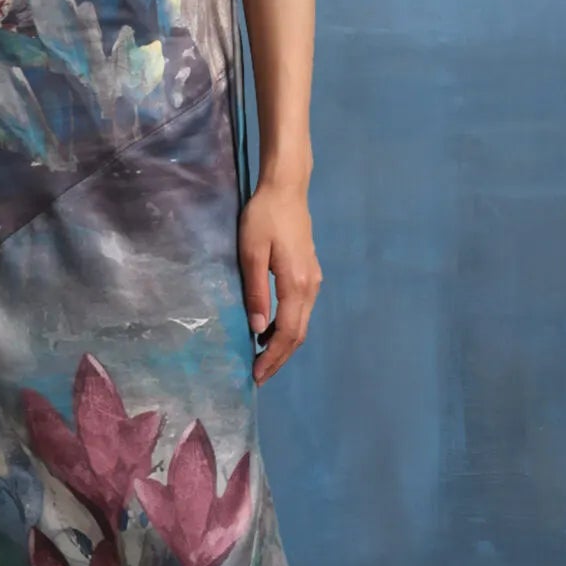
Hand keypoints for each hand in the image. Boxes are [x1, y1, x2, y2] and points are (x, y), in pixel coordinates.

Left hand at [239, 179, 321, 384]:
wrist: (287, 190)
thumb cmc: (264, 218)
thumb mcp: (251, 253)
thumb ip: (256, 292)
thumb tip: (258, 329)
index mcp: (296, 284)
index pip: (288, 332)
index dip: (273, 356)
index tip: (256, 374)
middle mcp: (311, 287)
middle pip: (299, 334)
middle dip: (279, 358)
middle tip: (258, 376)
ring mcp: (314, 281)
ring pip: (302, 324)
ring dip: (284, 344)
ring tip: (262, 358)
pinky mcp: (310, 274)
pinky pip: (301, 310)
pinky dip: (288, 327)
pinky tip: (270, 330)